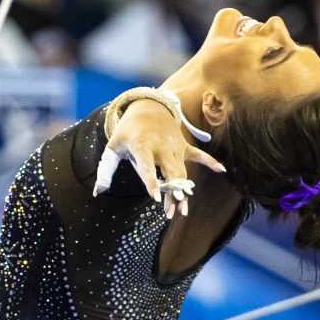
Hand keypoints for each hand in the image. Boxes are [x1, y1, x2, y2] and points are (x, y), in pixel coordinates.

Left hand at [96, 108, 224, 219]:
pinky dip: (210, 161)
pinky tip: (222, 169)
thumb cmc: (128, 131)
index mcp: (143, 146)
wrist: (148, 107)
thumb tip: (98, 191)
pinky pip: (199, 155)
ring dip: (184, 192)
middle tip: (175, 211)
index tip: (156, 198)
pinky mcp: (184, 147)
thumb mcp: (113, 146)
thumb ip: (105, 169)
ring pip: (182, 172)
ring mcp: (175, 147)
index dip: (151, 182)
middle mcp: (161, 147)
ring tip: (183, 212)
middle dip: (173, 192)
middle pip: (169, 173)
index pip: (147, 167)